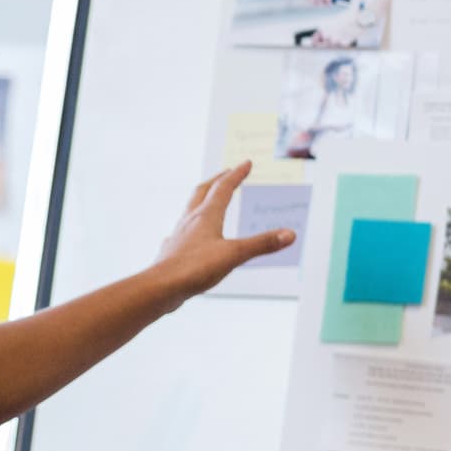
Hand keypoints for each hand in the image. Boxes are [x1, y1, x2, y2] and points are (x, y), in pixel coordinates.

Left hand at [151, 162, 293, 306]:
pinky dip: (191, 226)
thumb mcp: (234, 255)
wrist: (161, 287)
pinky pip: (182, 231)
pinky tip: (189, 234)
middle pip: (202, 192)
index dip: (236, 174)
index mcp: (206, 215)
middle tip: (226, 172)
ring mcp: (179, 234)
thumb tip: (289, 234)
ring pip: (190, 210)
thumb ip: (262, 244)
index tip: (245, 163)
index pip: (224, 188)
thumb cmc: (195, 268)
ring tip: (209, 200)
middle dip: (217, 180)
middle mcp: (190, 220)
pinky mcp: (173, 250)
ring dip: (202, 200)